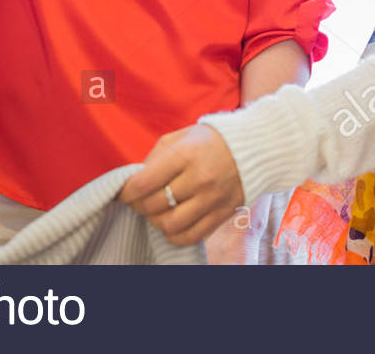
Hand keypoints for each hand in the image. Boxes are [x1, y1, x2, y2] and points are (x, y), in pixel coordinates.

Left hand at [117, 125, 244, 246]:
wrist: (252, 149)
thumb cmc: (208, 141)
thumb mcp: (179, 138)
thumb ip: (155, 158)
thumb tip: (135, 182)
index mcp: (186, 155)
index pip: (144, 183)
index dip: (126, 192)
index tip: (122, 193)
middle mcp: (199, 178)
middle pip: (154, 205)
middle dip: (139, 205)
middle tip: (138, 200)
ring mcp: (212, 199)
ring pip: (169, 225)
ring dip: (156, 221)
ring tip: (156, 211)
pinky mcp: (221, 214)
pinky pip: (190, 236)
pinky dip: (174, 235)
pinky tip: (172, 223)